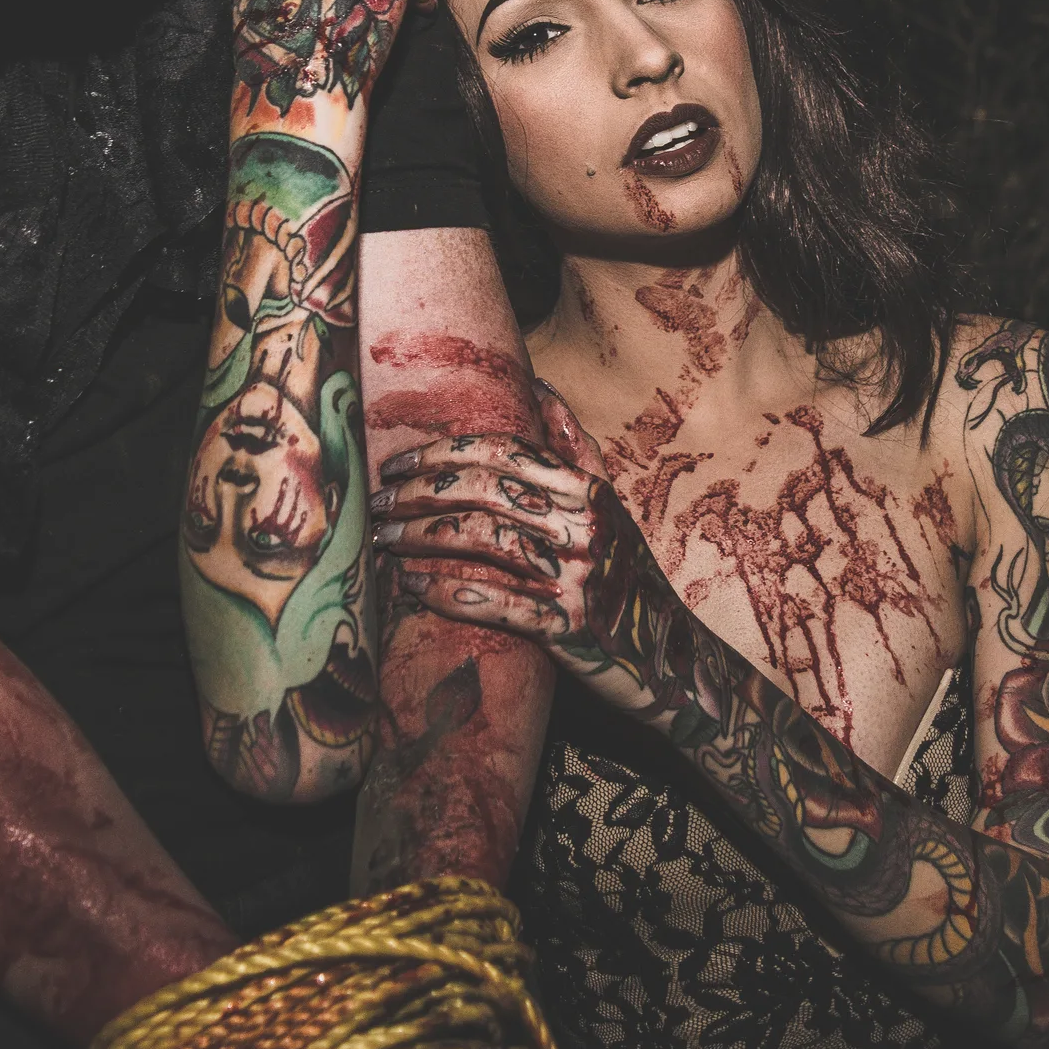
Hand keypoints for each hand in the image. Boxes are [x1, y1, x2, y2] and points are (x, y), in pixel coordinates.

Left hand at [372, 386, 728, 723]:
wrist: (672, 660)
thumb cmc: (626, 578)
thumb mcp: (610, 508)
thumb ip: (575, 451)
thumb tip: (542, 388)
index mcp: (590, 491)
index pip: (505, 450)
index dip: (443, 452)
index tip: (397, 464)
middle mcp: (586, 526)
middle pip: (487, 489)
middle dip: (420, 492)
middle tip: (376, 503)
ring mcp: (578, 577)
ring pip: (484, 539)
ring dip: (421, 537)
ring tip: (383, 543)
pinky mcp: (568, 629)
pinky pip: (495, 603)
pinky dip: (447, 592)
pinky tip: (412, 588)